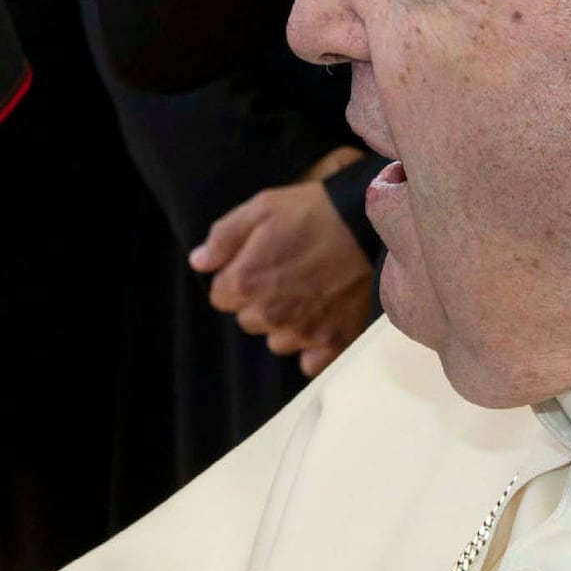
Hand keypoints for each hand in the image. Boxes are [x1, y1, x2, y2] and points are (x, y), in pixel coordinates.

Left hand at [193, 173, 376, 371]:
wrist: (371, 224)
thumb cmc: (314, 212)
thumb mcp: (260, 209)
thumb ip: (223, 238)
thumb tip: (199, 261)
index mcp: (245, 283)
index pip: (221, 297)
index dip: (237, 278)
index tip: (258, 263)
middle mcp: (270, 314)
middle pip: (249, 320)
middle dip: (260, 301)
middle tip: (288, 275)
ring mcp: (302, 331)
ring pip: (278, 340)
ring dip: (286, 324)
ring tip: (309, 294)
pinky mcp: (333, 341)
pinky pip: (310, 361)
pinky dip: (314, 347)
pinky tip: (324, 320)